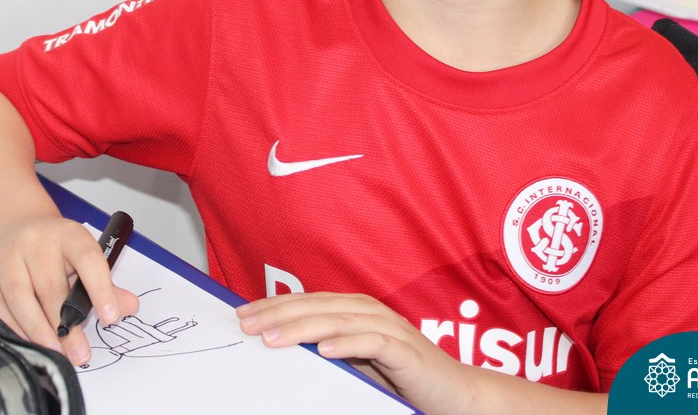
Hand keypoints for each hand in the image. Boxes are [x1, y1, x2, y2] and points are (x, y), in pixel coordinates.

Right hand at [0, 214, 139, 365]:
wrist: (15, 226)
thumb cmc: (56, 249)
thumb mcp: (84, 256)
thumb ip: (107, 283)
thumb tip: (129, 307)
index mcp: (68, 234)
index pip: (87, 259)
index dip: (100, 288)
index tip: (110, 317)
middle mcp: (35, 242)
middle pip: (50, 286)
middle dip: (66, 326)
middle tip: (80, 354)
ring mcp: (6, 256)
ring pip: (20, 299)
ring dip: (38, 332)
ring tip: (56, 354)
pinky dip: (14, 330)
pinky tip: (29, 345)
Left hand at [236, 291, 455, 404]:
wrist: (453, 394)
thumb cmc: (400, 377)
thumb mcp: (355, 362)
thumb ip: (325, 348)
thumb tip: (279, 346)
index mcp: (355, 310)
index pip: (307, 302)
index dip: (274, 305)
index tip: (243, 315)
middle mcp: (370, 312)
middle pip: (318, 307)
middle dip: (279, 314)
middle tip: (248, 325)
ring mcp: (389, 329)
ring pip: (339, 321)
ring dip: (304, 328)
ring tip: (275, 338)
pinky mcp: (406, 351)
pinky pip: (373, 343)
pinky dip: (348, 344)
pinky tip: (324, 351)